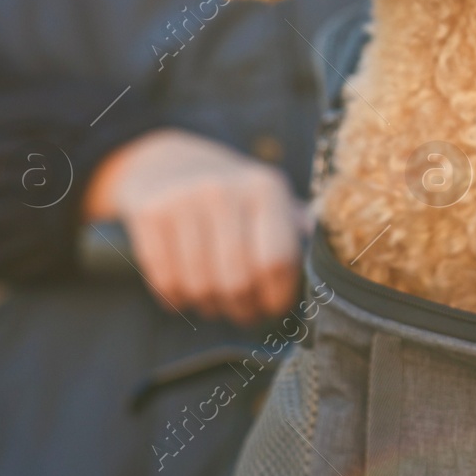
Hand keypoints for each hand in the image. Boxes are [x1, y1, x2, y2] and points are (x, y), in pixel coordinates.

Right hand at [82, 128, 301, 324]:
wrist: (166, 163)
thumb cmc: (231, 194)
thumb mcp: (269, 198)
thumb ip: (296, 231)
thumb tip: (327, 273)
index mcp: (264, 187)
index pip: (276, 260)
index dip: (277, 295)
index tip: (273, 308)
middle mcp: (224, 190)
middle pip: (237, 279)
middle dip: (243, 309)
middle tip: (244, 313)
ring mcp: (182, 201)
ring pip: (200, 286)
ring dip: (210, 307)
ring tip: (216, 303)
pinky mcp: (148, 215)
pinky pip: (165, 281)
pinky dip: (176, 300)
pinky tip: (185, 295)